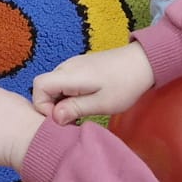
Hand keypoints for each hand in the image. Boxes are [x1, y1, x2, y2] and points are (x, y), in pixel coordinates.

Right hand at [30, 44, 154, 123]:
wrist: (144, 62)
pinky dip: (69, 95)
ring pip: (54, 86)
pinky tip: (86, 101)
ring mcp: (73, 65)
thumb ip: (75, 109)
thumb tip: (54, 118)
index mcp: (69, 74)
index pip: (38, 87)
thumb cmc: (125, 84)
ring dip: (62, 102)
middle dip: (52, 107)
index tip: (62, 119)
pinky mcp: (80, 67)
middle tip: (73, 120)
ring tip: (82, 112)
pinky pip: (64, 82)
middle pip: (44, 87)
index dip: (43, 106)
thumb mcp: (102, 103)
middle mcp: (66, 67)